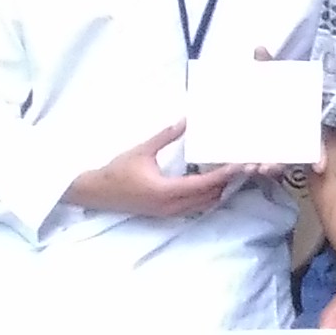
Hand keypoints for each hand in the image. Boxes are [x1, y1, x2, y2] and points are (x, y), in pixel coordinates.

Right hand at [63, 123, 241, 221]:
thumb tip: (185, 121)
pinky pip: (194, 207)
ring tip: (228, 172)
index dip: (224, 175)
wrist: (95, 193)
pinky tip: (208, 181)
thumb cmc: (117, 171)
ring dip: (218, 190)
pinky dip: (206, 196)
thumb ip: (165, 136)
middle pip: (210, 196)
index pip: (204, 184)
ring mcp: (169, 213)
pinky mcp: (166, 214)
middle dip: (226, 182)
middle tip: (240, 166)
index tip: (240, 165)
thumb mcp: (141, 151)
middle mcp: (171, 206)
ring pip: (204, 204)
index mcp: (166, 191)